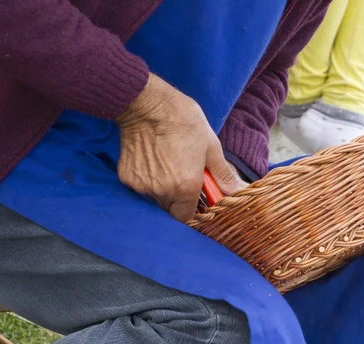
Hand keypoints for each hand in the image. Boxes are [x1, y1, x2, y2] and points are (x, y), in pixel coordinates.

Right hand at [116, 74, 246, 221]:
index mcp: (186, 187)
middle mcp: (163, 191)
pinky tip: (151, 160)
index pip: (186, 218)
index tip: (193, 200)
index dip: (190, 210)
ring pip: (154, 198)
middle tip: (180, 176)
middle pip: (169, 209)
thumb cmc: (184, 122)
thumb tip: (236, 190)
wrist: (148, 105)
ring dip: (161, 189)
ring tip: (166, 164)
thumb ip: (222, 174)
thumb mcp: (211, 146)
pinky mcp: (127, 177)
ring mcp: (143, 185)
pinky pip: (140, 186)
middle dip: (177, 199)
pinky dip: (147, 179)